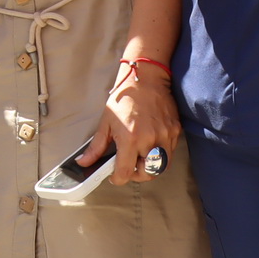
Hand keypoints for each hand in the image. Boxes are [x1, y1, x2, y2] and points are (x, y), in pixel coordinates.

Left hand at [90, 65, 180, 184]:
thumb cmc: (124, 98)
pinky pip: (169, 152)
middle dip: (137, 175)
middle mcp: (150, 140)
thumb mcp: (106, 122)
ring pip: (161, 166)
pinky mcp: (175, 131)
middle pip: (148, 175)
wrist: (145, 78)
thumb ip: (96, 147)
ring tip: (139, 157)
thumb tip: (84, 162)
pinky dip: (160, 154)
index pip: (125, 173)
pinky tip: (150, 144)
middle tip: (128, 167)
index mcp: (130, 139)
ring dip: (150, 167)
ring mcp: (165, 136)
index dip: (118, 179)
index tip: (114, 176)